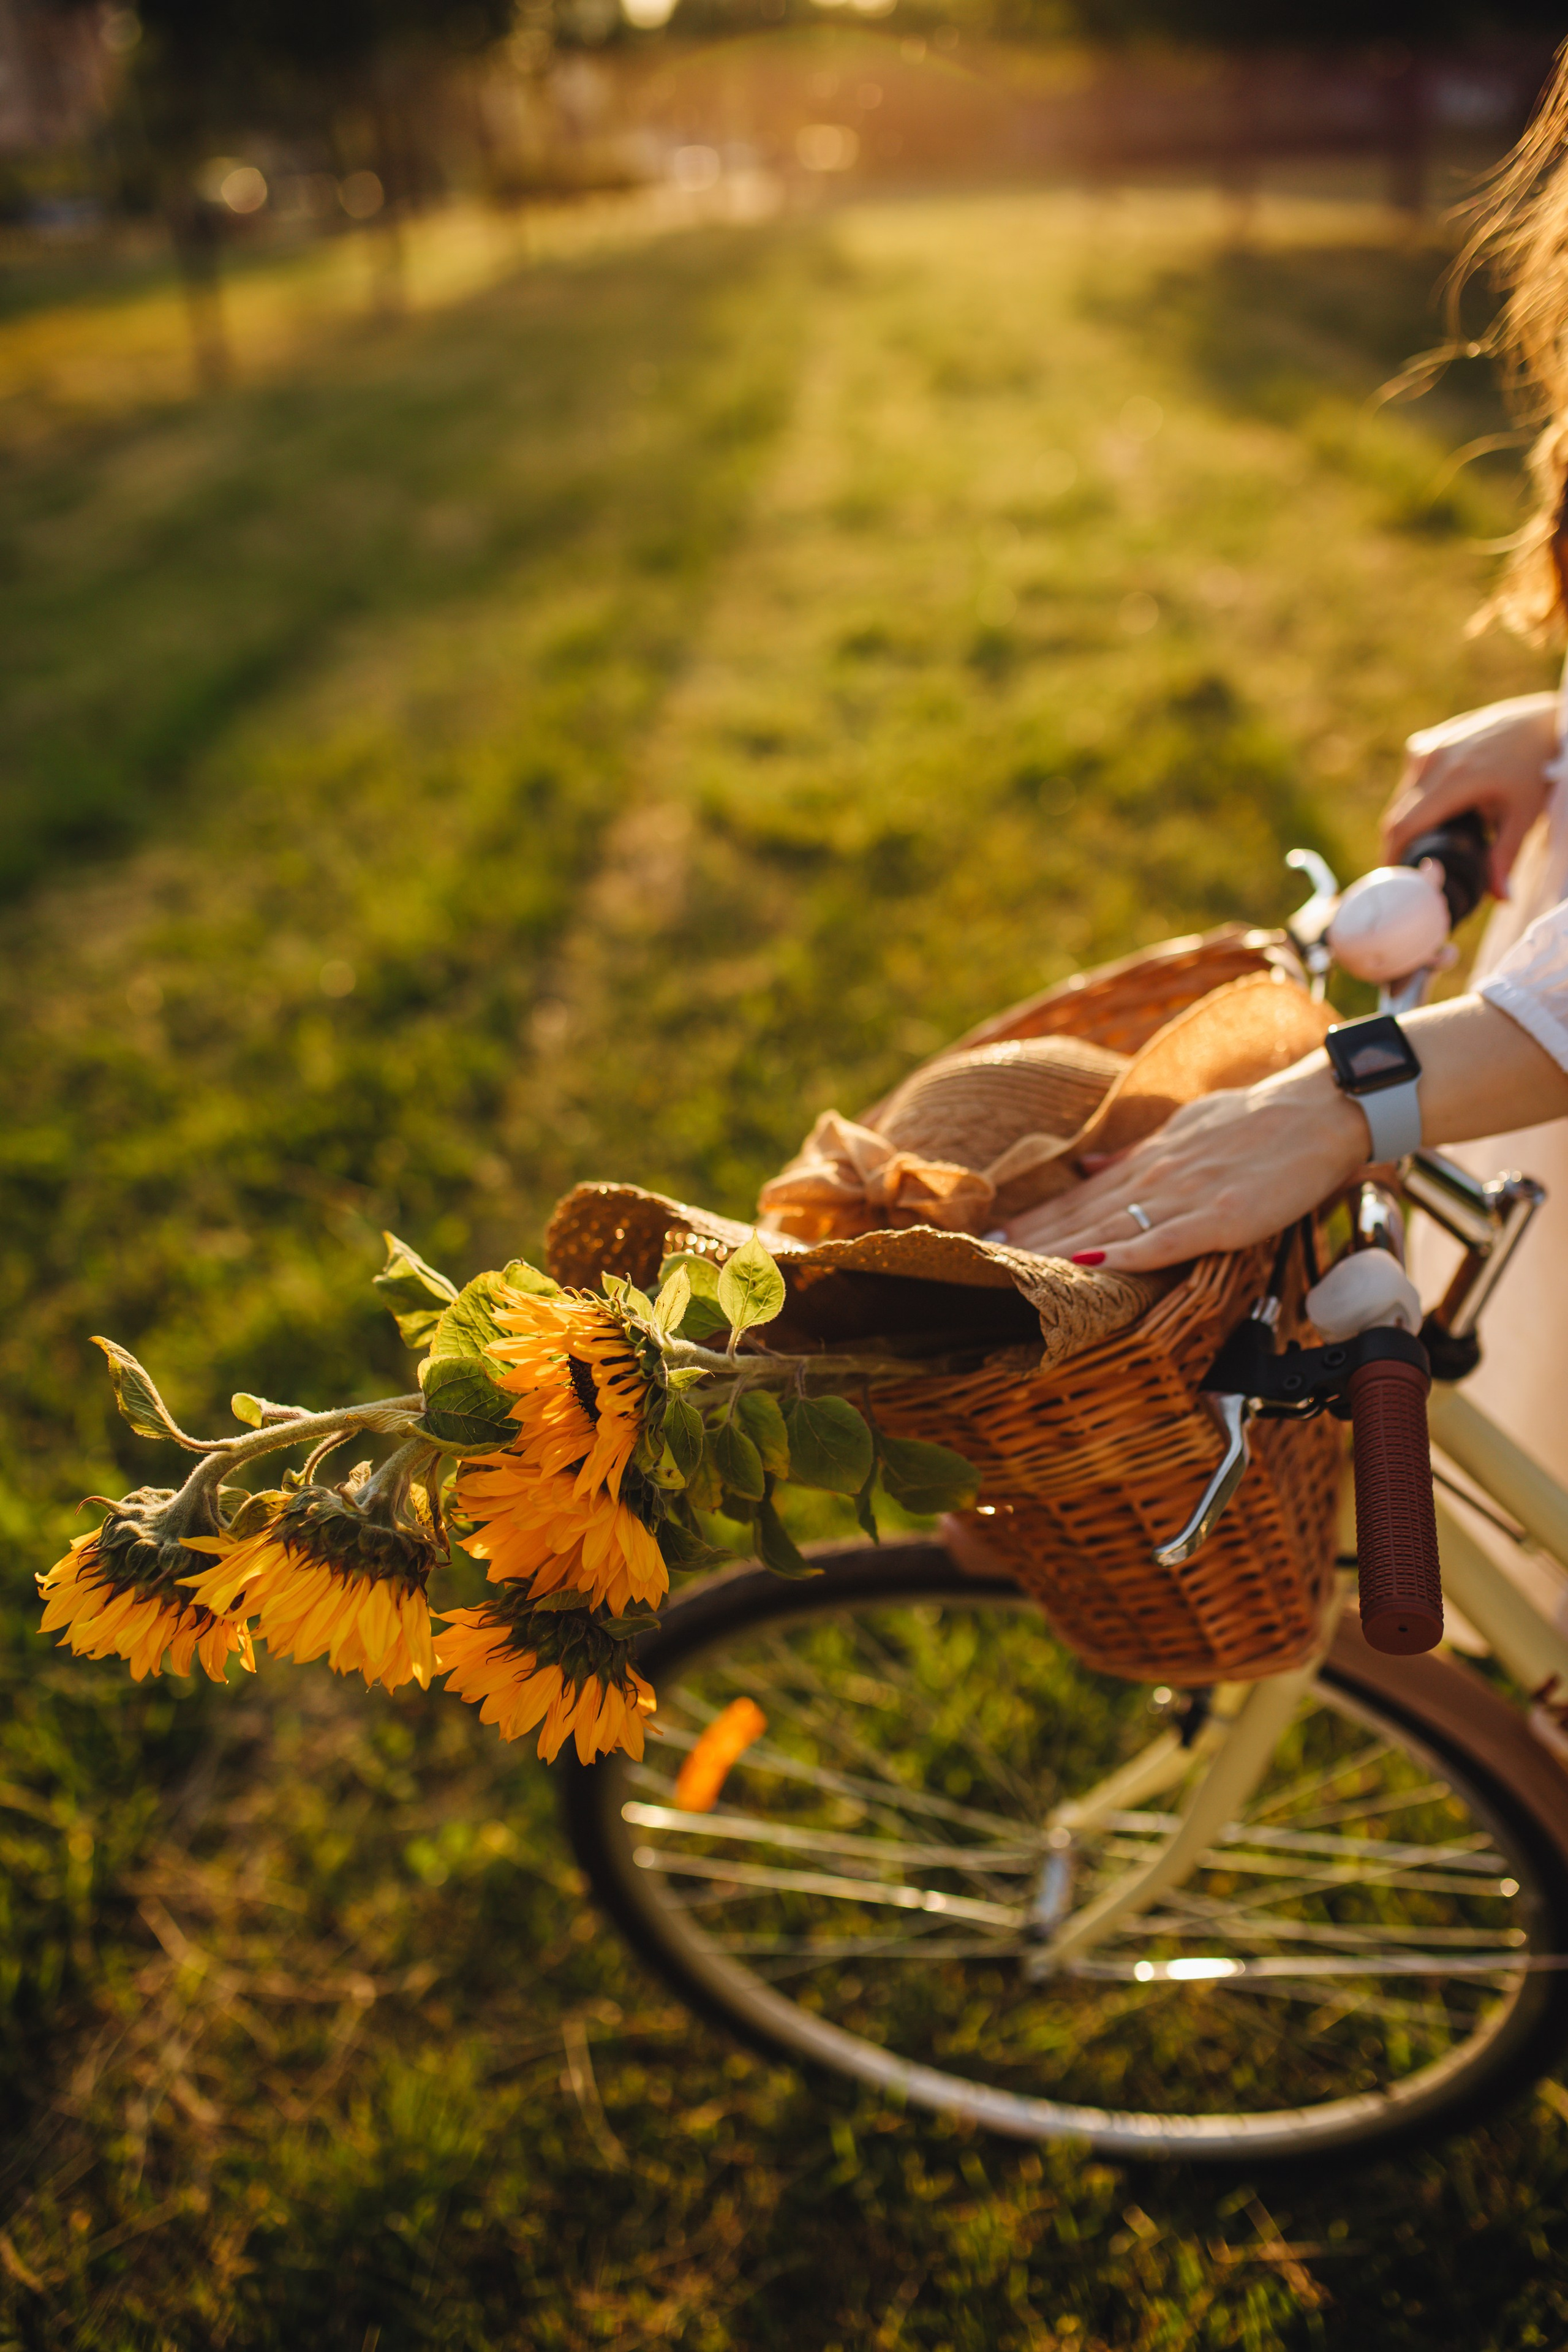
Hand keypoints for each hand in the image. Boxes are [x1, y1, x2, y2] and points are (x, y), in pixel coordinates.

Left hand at [1004, 1061, 1367, 1270]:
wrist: (1323, 1109)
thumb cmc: (1261, 1121)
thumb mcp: (1188, 1127)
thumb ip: (1136, 1153)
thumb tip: (1087, 1166)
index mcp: (1150, 1160)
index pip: (1079, 1197)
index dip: (1034, 1218)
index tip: (990, 1235)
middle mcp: (1158, 1177)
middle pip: (1082, 1216)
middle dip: (1030, 1240)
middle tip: (978, 1257)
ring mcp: (1188, 1197)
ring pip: (1111, 1229)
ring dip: (1060, 1251)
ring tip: (1014, 1268)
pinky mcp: (1222, 1217)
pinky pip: (1167, 1241)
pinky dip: (1129, 1254)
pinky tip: (1094, 1266)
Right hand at [1381, 691, 1557, 897]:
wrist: (1540, 722)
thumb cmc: (1537, 766)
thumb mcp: (1525, 813)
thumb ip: (1506, 855)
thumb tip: (1500, 898)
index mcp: (1453, 779)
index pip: (1404, 826)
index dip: (1392, 857)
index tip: (1393, 881)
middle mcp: (1432, 760)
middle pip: (1396, 815)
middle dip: (1398, 846)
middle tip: (1409, 872)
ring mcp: (1427, 747)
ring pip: (1401, 798)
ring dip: (1407, 823)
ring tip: (1425, 845)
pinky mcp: (1427, 741)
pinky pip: (1410, 780)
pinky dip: (1416, 801)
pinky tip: (1437, 811)